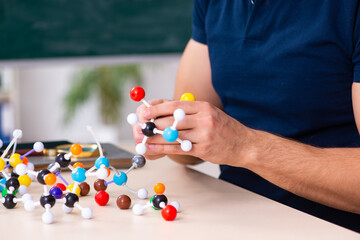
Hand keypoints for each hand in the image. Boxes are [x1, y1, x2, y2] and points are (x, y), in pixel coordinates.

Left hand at [134, 100, 254, 165]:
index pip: (176, 106)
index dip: (157, 108)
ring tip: (142, 138)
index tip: (144, 111)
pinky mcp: (204, 150)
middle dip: (153, 124)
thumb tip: (163, 110)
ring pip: (174, 136)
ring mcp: (204, 136)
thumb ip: (189, 112)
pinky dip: (163, 148)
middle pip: (172, 121)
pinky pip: (179, 149)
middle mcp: (204, 120)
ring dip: (155, 137)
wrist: (244, 144)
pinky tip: (153, 148)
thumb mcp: (209, 113)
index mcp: (204, 107)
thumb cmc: (223, 127)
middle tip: (140, 126)